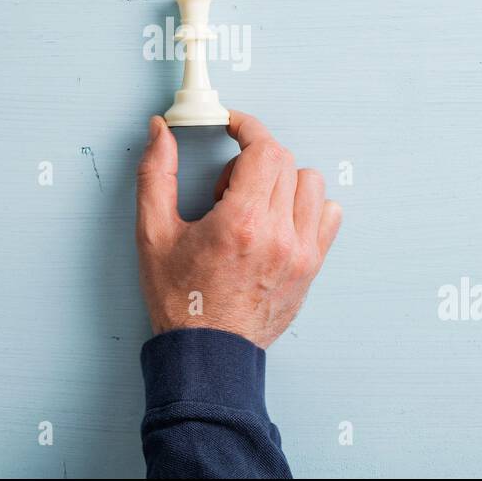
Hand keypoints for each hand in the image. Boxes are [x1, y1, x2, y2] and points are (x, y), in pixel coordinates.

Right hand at [135, 110, 341, 348]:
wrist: (207, 354)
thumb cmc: (180, 300)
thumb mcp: (153, 234)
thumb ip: (155, 175)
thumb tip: (160, 131)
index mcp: (242, 222)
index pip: (265, 148)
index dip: (247, 127)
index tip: (232, 125)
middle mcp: (279, 235)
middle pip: (285, 162)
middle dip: (252, 159)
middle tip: (224, 188)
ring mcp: (301, 253)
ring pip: (310, 184)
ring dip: (281, 181)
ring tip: (251, 207)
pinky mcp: (312, 268)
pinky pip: (328, 215)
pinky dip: (306, 208)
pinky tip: (276, 222)